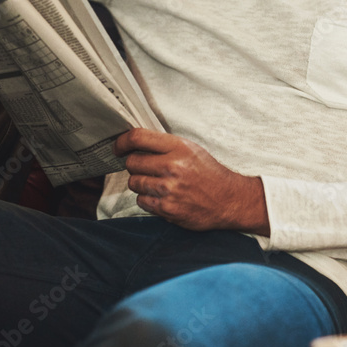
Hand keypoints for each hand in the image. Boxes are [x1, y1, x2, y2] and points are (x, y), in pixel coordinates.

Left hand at [114, 128, 269, 234]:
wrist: (228, 200)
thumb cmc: (208, 172)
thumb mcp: (191, 149)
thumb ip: (164, 145)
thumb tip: (134, 142)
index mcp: (178, 147)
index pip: (138, 138)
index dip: (122, 142)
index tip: (118, 147)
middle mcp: (172, 167)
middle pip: (132, 162)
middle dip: (135, 165)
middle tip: (146, 168)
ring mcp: (168, 189)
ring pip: (134, 183)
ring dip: (141, 183)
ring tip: (158, 183)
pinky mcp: (167, 209)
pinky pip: (141, 201)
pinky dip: (148, 199)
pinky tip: (163, 196)